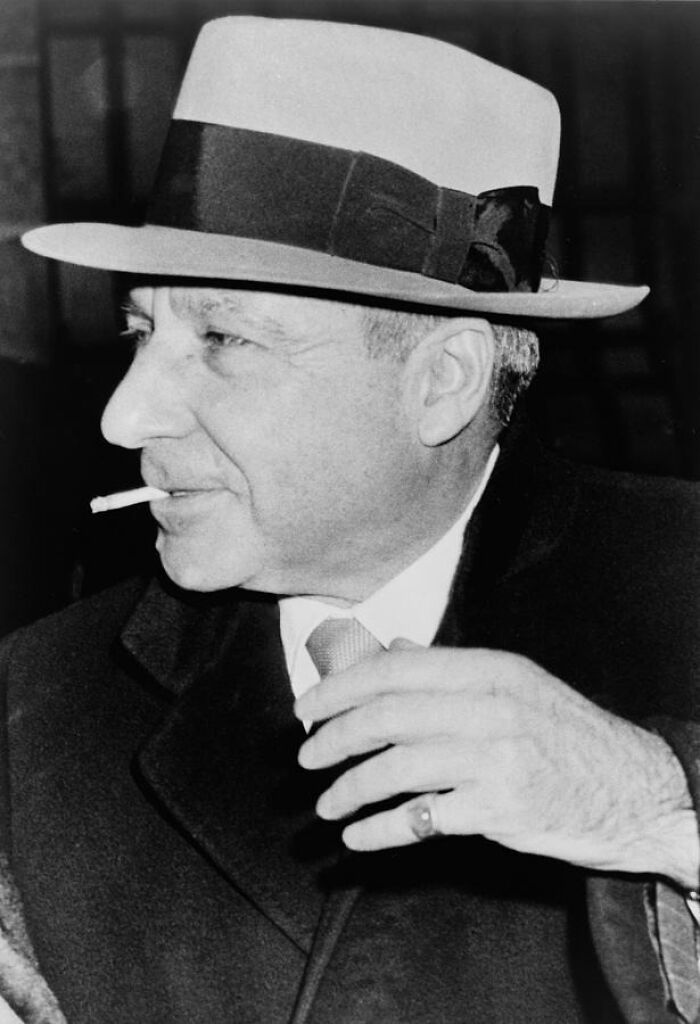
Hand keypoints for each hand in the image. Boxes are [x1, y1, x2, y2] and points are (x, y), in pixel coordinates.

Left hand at [295, 644, 698, 885]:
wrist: (631, 788)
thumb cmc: (564, 734)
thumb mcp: (516, 684)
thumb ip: (450, 669)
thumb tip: (391, 648)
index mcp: (488, 668)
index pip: (394, 669)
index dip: (340, 688)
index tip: (306, 708)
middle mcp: (489, 706)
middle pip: (386, 716)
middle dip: (333, 737)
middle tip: (305, 756)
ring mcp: (496, 757)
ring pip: (396, 767)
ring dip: (349, 788)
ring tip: (325, 804)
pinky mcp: (500, 807)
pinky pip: (421, 818)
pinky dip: (380, 829)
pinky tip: (359, 836)